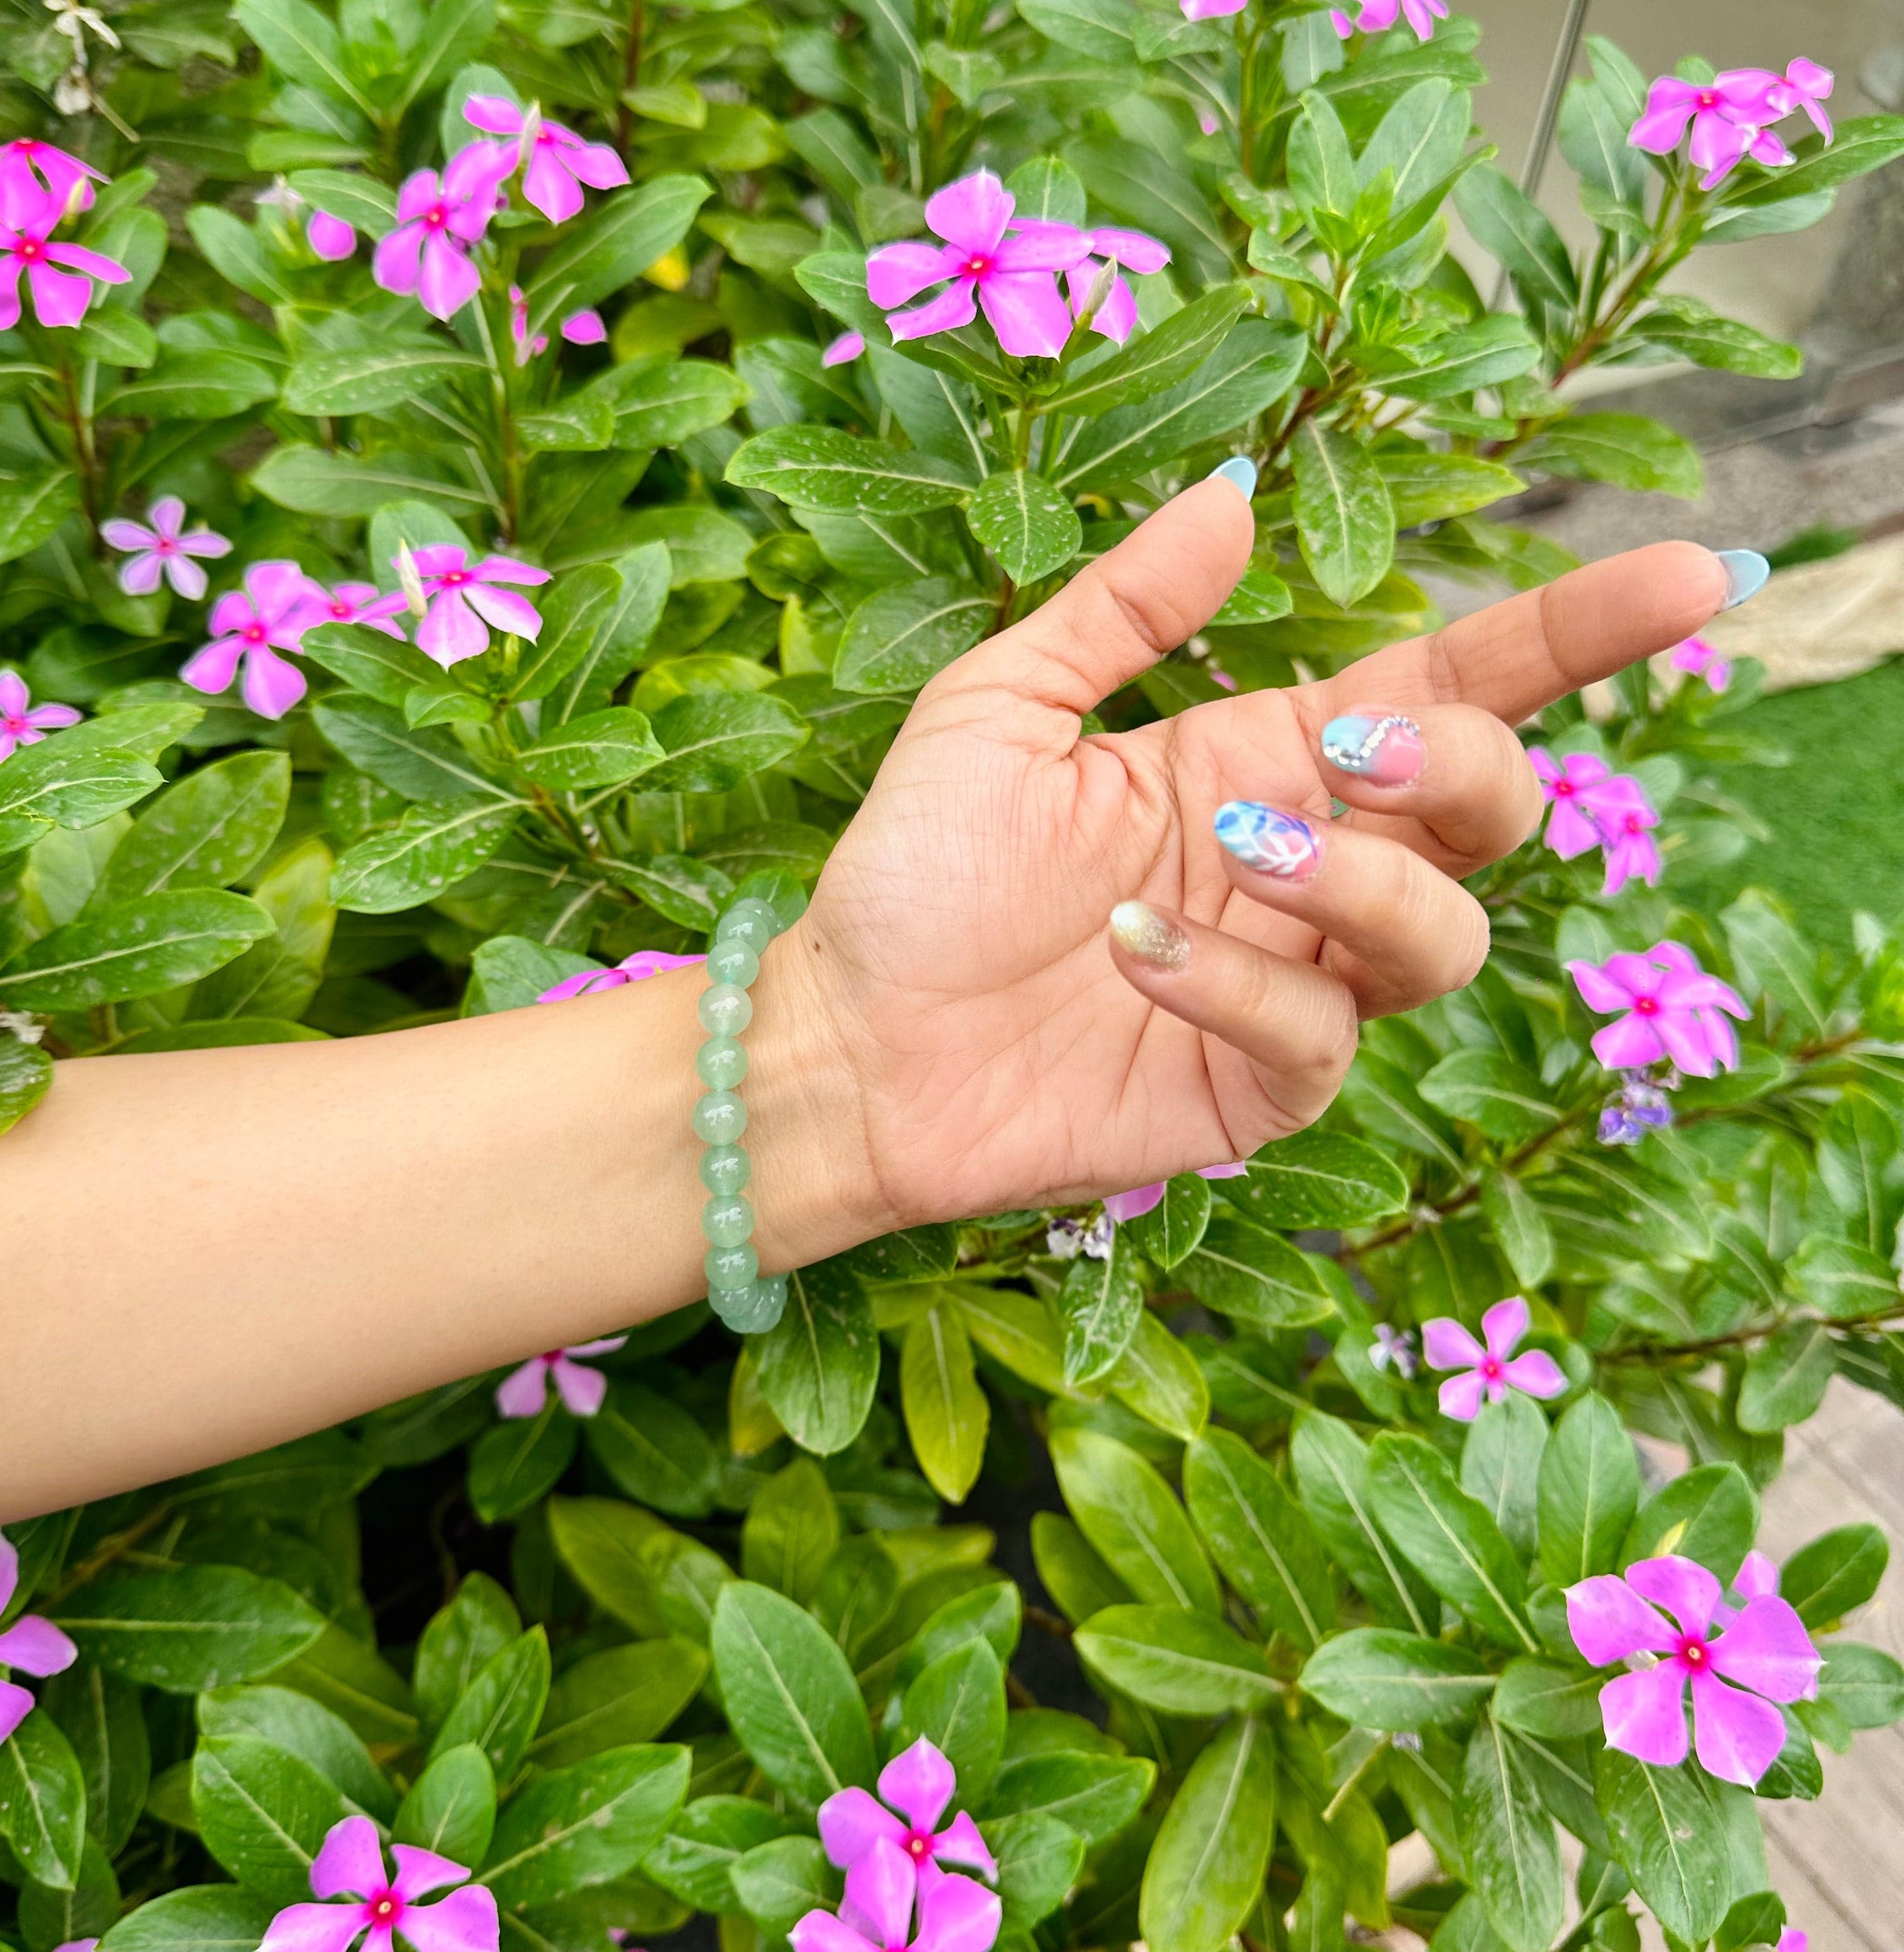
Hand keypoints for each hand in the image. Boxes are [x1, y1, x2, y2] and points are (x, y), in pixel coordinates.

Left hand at [772, 477, 1731, 1240]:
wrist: (848, 1040)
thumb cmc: (916, 874)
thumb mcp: (1003, 706)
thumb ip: (1124, 607)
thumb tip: (1238, 484)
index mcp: (1265, 760)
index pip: (1454, 691)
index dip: (1575, 635)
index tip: (1693, 574)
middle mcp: (1305, 871)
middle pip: (1489, 813)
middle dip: (1457, 770)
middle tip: (1347, 749)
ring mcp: (1291, 986)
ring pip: (1439, 936)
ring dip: (1355, 880)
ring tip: (1231, 850)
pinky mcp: (1256, 1090)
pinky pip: (1319, 1036)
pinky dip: (1239, 981)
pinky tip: (1135, 950)